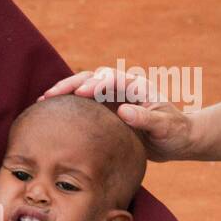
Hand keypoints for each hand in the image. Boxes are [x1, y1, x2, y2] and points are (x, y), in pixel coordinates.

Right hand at [38, 68, 194, 161]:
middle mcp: (121, 89)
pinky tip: (52, 115)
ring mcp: (112, 100)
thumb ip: (147, 118)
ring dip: (64, 93)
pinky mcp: (106, 114)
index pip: (110, 78)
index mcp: (135, 86)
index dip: (94, 83)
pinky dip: (69, 108)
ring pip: (83, 90)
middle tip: (50, 95)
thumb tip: (124, 111)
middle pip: (91, 79)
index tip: (80, 93)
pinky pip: (84, 107)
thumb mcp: (165, 126)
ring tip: (43, 102)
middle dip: (70, 84)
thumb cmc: (175, 132)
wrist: (177, 141)